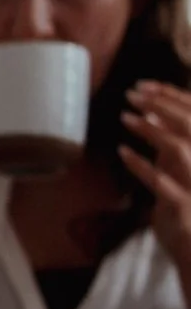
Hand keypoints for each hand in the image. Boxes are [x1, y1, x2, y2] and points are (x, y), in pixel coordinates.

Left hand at [121, 81, 190, 279]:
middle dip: (161, 103)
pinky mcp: (185, 208)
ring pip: (180, 148)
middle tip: (132, 93)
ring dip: (151, 129)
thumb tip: (152, 124)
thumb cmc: (188, 222)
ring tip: (126, 116)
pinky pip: (161, 183)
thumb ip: (172, 156)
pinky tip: (123, 152)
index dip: (174, 97)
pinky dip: (141, 166)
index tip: (146, 86)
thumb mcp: (182, 181)